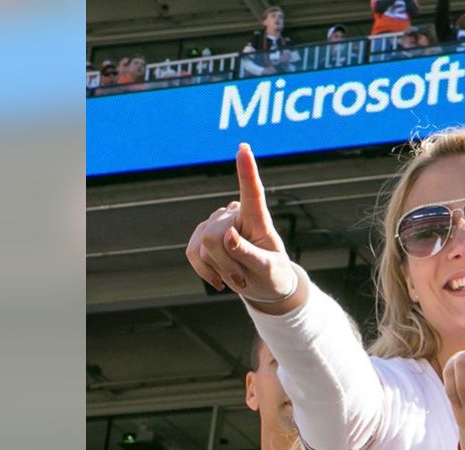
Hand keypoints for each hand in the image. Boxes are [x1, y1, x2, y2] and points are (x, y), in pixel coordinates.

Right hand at [185, 143, 299, 310]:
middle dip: (226, 262)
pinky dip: (203, 270)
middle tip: (244, 278)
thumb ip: (250, 254)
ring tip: (239, 276)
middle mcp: (236, 216)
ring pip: (203, 246)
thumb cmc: (273, 275)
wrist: (263, 286)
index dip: (247, 172)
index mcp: (259, 220)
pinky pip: (192, 253)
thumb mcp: (269, 270)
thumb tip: (227, 235)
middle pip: (215, 235)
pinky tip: (218, 278)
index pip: (253, 194)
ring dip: (218, 268)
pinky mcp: (202, 235)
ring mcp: (217, 224)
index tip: (244, 148)